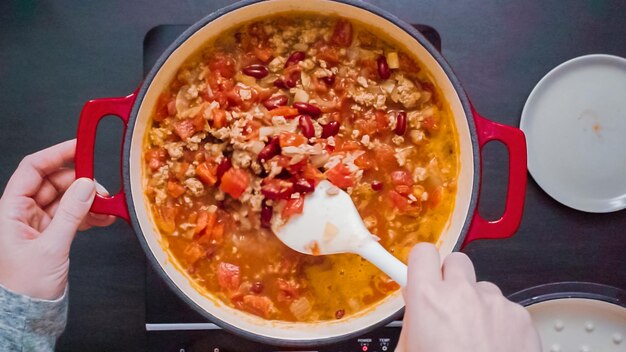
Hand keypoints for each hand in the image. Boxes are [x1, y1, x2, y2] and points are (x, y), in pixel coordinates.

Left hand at [0, 140, 114, 299]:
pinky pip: (70, 214)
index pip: (32, 169)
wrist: (27, 313)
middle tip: (101, 188)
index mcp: (10, 210)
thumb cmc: (24, 286)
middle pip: (53, 182)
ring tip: (105, 206)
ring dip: (86, 199)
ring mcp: (36, 223)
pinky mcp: (50, 234)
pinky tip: (101, 217)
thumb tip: (86, 186)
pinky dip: (87, 213)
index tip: (79, 147)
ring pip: (65, 198)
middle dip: (80, 182)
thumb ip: (70, 213)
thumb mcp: (50, 247)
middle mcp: (22, 212)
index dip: (56, 154)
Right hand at [396, 243, 540, 351]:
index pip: (423, 253)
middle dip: (450, 279)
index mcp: (428, 300)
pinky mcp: (521, 317)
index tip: (420, 273)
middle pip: (456, 261)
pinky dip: (500, 323)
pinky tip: (493, 347)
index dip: (421, 264)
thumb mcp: (409, 351)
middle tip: (447, 304)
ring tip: (473, 337)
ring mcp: (496, 304)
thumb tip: (415, 305)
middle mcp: (463, 293)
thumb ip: (413, 322)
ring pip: (482, 287)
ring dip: (476, 304)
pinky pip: (506, 308)